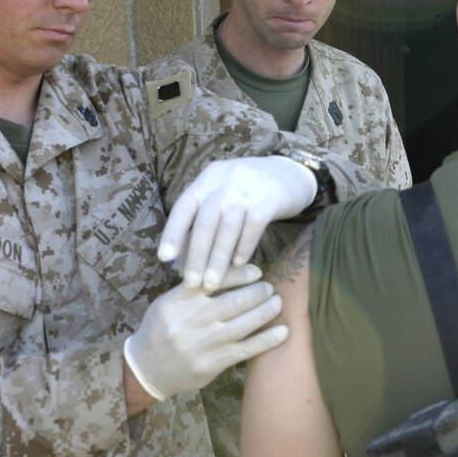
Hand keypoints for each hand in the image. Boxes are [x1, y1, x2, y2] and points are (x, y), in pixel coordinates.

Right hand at [124, 264, 287, 400]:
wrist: (147, 369)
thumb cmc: (160, 330)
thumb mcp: (167, 303)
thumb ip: (193, 288)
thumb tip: (230, 268)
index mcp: (178, 301)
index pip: (213, 280)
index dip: (240, 274)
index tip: (256, 271)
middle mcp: (191, 321)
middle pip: (234, 301)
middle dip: (259, 292)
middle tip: (270, 287)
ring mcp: (204, 344)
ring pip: (244, 324)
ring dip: (266, 311)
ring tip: (277, 302)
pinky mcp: (214, 363)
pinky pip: (247, 349)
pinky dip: (267, 339)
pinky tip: (283, 331)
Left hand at [158, 156, 315, 289]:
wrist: (292, 173)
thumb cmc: (249, 192)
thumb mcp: (223, 194)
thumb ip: (203, 218)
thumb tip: (180, 255)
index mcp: (208, 179)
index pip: (184, 206)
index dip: (173, 232)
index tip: (164, 258)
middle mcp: (225, 181)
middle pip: (206, 220)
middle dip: (196, 254)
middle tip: (191, 282)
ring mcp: (249, 187)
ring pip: (228, 226)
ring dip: (218, 258)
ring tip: (212, 283)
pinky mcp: (271, 198)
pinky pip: (254, 225)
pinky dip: (244, 246)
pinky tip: (239, 264)